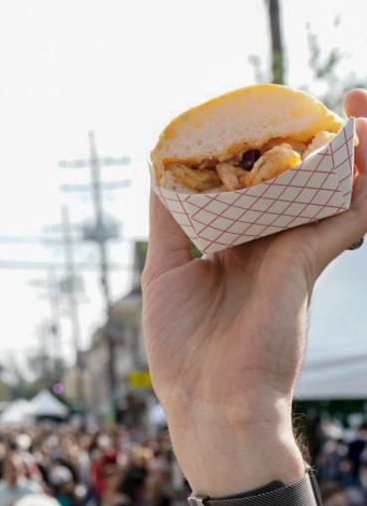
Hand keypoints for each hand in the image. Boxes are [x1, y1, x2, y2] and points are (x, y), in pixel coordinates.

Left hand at [142, 90, 366, 494]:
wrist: (210, 406)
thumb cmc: (184, 351)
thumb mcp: (165, 272)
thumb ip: (169, 223)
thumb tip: (158, 173)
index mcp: (240, 250)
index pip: (260, 190)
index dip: (267, 155)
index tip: (266, 116)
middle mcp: (272, 247)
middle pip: (304, 184)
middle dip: (318, 144)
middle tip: (330, 99)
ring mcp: (294, 254)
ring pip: (335, 191)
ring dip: (351, 149)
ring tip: (358, 103)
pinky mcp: (308, 263)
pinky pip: (347, 212)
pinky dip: (360, 179)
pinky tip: (364, 141)